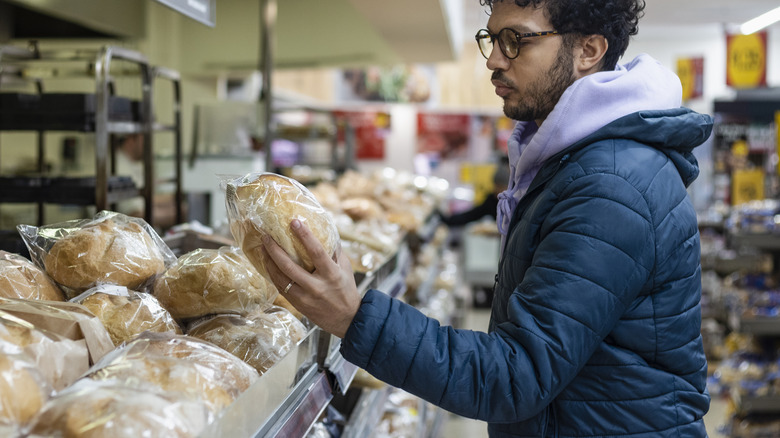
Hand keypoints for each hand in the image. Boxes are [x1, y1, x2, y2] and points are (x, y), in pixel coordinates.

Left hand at [261, 219, 360, 337]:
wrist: (346, 319)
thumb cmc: (346, 290)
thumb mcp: (345, 268)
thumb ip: (335, 250)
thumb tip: (324, 229)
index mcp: (331, 275)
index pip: (317, 252)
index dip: (305, 236)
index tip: (294, 222)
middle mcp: (317, 287)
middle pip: (290, 266)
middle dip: (275, 250)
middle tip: (266, 236)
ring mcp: (305, 298)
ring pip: (281, 278)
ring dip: (269, 262)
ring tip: (262, 248)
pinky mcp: (298, 305)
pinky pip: (281, 287)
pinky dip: (272, 274)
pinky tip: (267, 264)